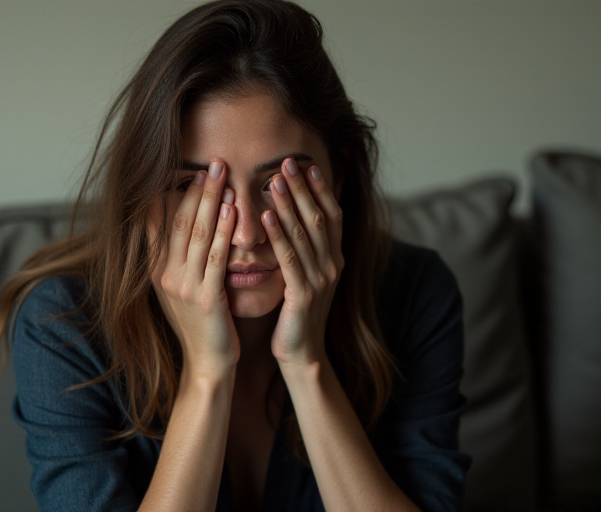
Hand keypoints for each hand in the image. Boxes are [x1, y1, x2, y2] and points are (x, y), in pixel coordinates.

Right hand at [152, 160, 239, 377]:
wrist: (207, 365)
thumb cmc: (201, 324)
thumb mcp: (179, 289)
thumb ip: (175, 258)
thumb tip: (177, 224)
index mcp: (156, 271)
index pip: (158, 223)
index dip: (172, 194)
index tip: (186, 168)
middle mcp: (165, 276)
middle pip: (180, 222)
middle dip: (196, 189)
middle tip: (212, 163)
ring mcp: (184, 287)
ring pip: (198, 234)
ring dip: (212, 201)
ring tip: (223, 175)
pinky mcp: (206, 298)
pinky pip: (216, 257)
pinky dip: (224, 230)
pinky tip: (232, 210)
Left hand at [261, 158, 343, 365]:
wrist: (302, 354)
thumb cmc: (297, 315)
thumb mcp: (306, 278)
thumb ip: (304, 250)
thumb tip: (294, 219)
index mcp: (334, 259)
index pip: (332, 215)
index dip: (321, 189)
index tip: (307, 164)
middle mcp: (333, 265)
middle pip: (319, 218)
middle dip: (304, 188)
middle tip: (288, 161)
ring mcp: (321, 280)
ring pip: (305, 234)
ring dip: (289, 204)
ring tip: (275, 179)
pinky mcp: (304, 294)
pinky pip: (289, 258)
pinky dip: (279, 234)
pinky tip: (266, 216)